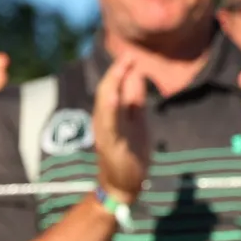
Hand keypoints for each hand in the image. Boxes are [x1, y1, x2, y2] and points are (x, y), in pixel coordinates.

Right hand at [93, 56, 152, 202]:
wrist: (122, 185)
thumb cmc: (130, 154)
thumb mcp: (137, 123)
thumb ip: (135, 101)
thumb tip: (137, 74)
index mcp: (109, 114)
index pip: (112, 86)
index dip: (120, 70)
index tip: (131, 55)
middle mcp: (102, 119)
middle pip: (106, 91)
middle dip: (117, 72)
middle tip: (129, 55)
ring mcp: (104, 132)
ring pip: (105, 104)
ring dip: (112, 84)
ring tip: (121, 68)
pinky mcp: (110, 144)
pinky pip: (109, 124)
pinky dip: (110, 108)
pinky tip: (115, 96)